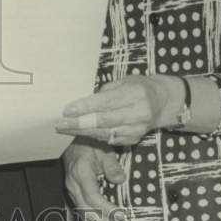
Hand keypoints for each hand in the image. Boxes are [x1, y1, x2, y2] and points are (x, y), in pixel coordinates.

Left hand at [55, 75, 178, 146]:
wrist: (162, 102)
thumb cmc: (138, 86)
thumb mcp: (123, 81)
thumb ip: (105, 91)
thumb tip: (82, 101)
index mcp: (134, 94)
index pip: (104, 103)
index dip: (84, 107)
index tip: (66, 110)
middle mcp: (137, 114)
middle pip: (103, 121)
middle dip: (78, 123)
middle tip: (59, 123)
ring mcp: (137, 129)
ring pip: (105, 133)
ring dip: (82, 132)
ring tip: (64, 129)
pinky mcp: (134, 139)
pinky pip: (110, 140)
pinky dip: (93, 137)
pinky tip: (79, 133)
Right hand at [63, 138, 125, 220]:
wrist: (72, 142)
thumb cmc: (89, 144)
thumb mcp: (103, 150)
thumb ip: (112, 166)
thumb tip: (120, 180)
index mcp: (81, 173)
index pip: (93, 197)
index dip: (107, 210)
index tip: (121, 216)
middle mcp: (73, 185)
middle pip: (87, 211)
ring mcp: (71, 191)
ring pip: (83, 214)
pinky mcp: (73, 194)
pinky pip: (81, 211)